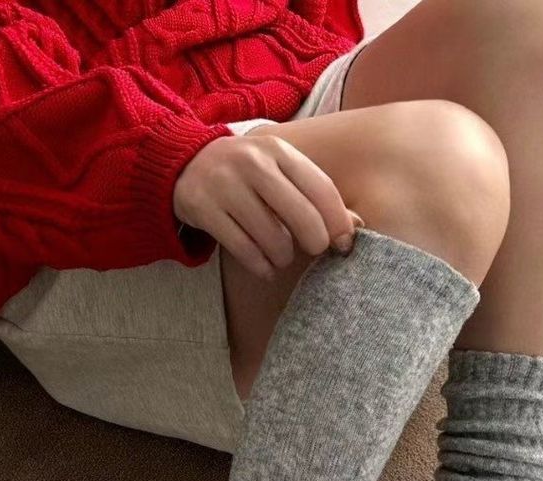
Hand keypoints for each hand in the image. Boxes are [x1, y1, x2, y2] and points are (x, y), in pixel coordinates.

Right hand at [173, 129, 363, 280]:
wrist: (186, 164)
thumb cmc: (248, 175)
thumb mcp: (280, 172)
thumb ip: (315, 195)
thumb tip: (356, 225)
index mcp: (279, 151)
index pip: (321, 189)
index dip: (338, 222)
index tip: (343, 244)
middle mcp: (252, 164)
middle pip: (301, 216)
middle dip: (314, 243)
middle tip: (313, 250)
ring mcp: (226, 186)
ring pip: (272, 238)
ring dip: (283, 257)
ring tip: (282, 256)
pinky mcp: (205, 210)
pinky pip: (244, 250)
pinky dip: (260, 266)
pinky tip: (265, 267)